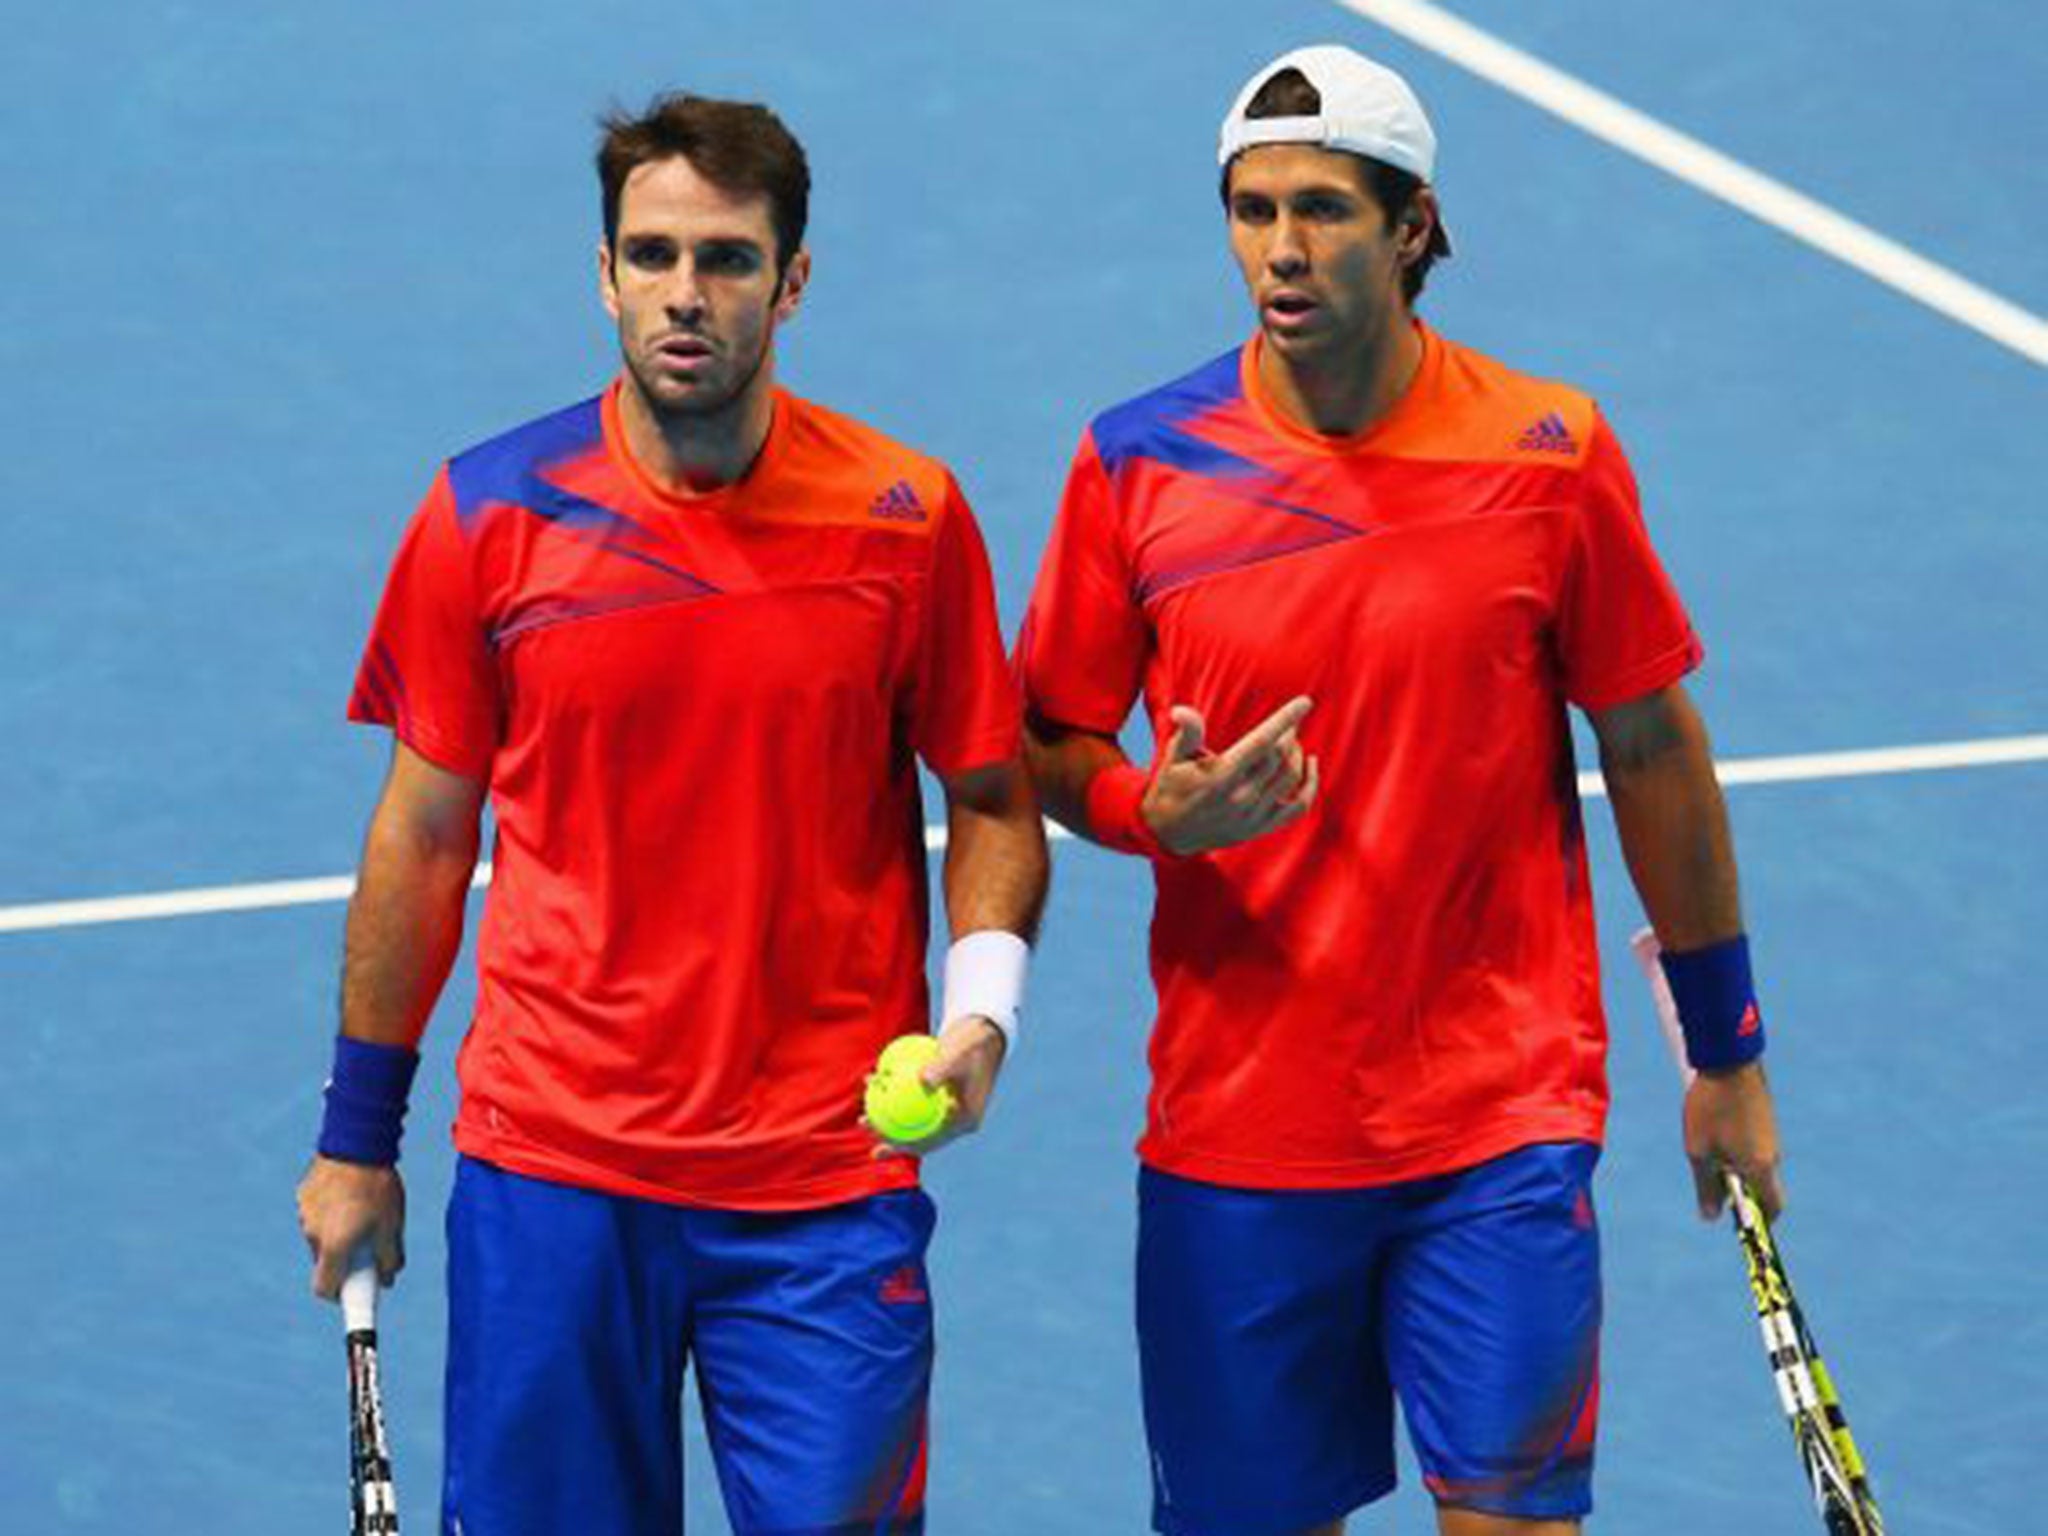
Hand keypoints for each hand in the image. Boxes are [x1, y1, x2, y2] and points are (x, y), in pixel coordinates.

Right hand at [297, 1156, 405, 1298]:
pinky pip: (317, 1213)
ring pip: (321, 1235)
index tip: (355, 1291)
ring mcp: (305, 1212)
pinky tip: (351, 1194)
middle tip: (369, 1245)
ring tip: (364, 1211)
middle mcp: (312, 1233)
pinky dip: (332, 1212)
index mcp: (333, 1246)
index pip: (325, 1288)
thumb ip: (390, 1257)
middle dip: (345, 1259)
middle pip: (326, 1261)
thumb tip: (389, 1279)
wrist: (357, 1140)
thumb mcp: (392, 1225)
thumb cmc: (378, 1185)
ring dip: (338, 1233)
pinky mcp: (303, 1193)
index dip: (340, 1294)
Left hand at [871, 1016, 1006, 1159]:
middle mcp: (954, 1118)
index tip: (881, 1145)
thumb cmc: (972, 1041)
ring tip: (863, 1112)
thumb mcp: (959, 1053)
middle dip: (888, 1134)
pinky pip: (910, 1098)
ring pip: (911, 1116)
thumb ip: (942, 1068)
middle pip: (917, 1132)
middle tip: (865, 1126)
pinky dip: (892, 1091)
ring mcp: (944, 1107)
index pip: (931, 1141)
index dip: (904, 1147)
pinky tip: (872, 1082)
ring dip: (886, 1114)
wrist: (982, 1029)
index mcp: (964, 1119)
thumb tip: (923, 1083)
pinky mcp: (936, 1094)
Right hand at [1143, 696, 1317, 854]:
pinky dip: (1310, 784)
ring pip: (1291, 777)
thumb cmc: (1171, 788)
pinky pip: (1299, 806)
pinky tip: (1310, 765)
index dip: (1285, 720)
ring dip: (1297, 754)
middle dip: (1288, 734)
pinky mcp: (1261, 826)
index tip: (1305, 702)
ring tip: (1291, 742)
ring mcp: (1254, 814)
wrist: (1169, 834)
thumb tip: (1181, 710)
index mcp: (1222, 776)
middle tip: (1288, 724)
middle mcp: (1241, 796)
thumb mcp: (1172, 759)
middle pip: (1280, 757)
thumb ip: (1186, 733)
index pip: (1262, 742)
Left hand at [1683, 1061, 1784, 1220]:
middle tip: (1712, 1186)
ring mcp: (1772, 1136)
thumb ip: (1706, 1187)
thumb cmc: (1710, 1108)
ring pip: (1756, 1165)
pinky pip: (1754, 1146)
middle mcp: (1773, 1155)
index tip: (1739, 1224)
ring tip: (1706, 1150)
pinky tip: (1714, 1131)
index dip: (1758, 1221)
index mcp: (1761, 1168)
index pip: (1772, 1208)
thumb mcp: (1699, 1151)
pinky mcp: (1766, 1120)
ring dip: (1736, 1169)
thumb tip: (1711, 1218)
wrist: (1729, 1060)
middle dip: (1742, 1194)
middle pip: (1764, 1188)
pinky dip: (1737, 1150)